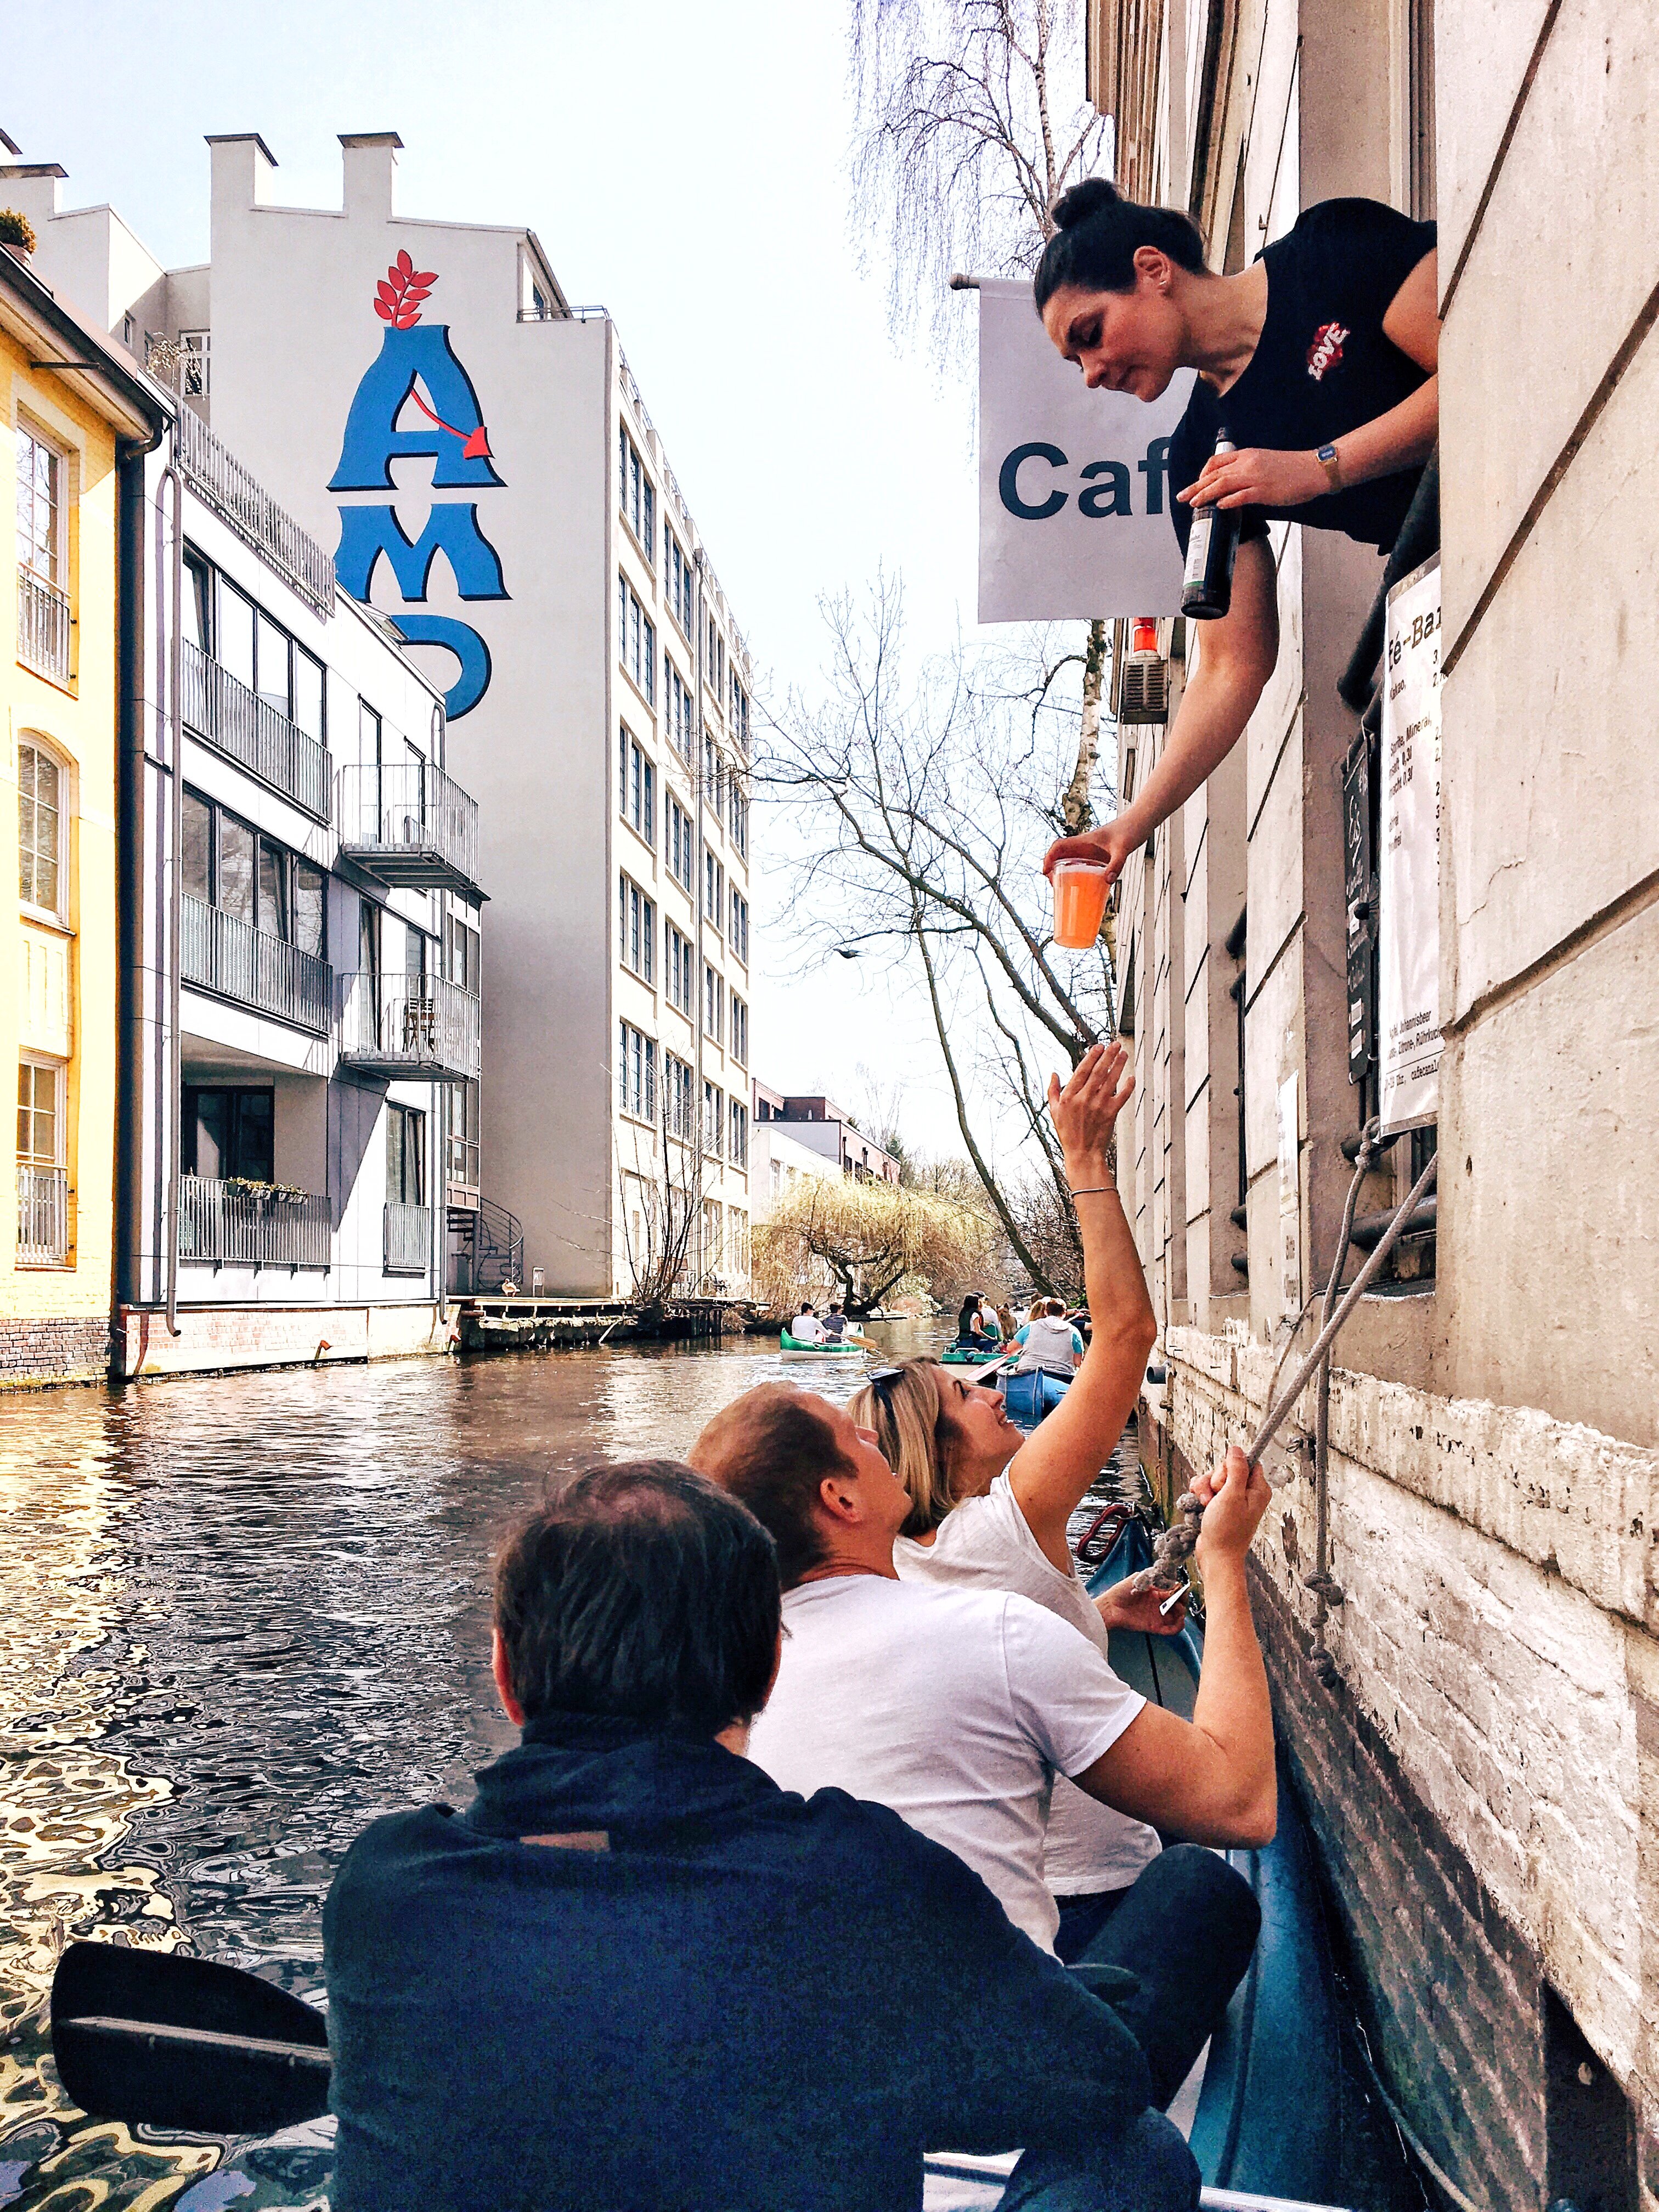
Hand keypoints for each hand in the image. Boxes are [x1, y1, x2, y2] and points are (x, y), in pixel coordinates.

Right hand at [1042, 817, 1137, 893]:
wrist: (1140, 822)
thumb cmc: (1131, 829)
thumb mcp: (1123, 849)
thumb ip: (1116, 864)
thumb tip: (1107, 881)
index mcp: (1085, 840)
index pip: (1059, 846)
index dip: (1049, 858)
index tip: (1045, 871)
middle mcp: (1085, 845)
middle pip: (1061, 855)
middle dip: (1053, 869)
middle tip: (1054, 885)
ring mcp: (1092, 851)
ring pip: (1071, 861)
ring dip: (1063, 872)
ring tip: (1063, 888)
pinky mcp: (1099, 856)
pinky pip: (1083, 865)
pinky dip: (1078, 875)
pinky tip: (1084, 887)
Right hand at [1046, 1043, 1133, 1170]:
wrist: (1082, 1153)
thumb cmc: (1068, 1133)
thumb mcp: (1054, 1112)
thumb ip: (1052, 1091)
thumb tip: (1053, 1074)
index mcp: (1069, 1097)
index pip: (1082, 1071)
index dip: (1091, 1057)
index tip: (1098, 1047)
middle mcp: (1084, 1099)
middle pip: (1098, 1071)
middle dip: (1108, 1056)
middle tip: (1115, 1045)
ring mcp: (1098, 1106)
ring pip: (1111, 1080)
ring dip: (1119, 1065)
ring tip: (1123, 1054)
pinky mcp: (1111, 1114)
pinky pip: (1122, 1097)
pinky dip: (1128, 1086)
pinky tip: (1131, 1077)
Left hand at [1097, 1582, 1187, 1634]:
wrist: (1110, 1607)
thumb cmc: (1121, 1591)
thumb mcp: (1139, 1578)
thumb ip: (1155, 1579)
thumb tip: (1170, 1582)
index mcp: (1155, 1591)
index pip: (1173, 1591)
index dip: (1179, 1591)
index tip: (1182, 1589)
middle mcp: (1157, 1604)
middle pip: (1177, 1604)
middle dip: (1182, 1602)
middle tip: (1181, 1600)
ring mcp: (1156, 1615)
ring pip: (1176, 1618)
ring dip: (1182, 1615)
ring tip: (1179, 1611)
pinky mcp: (1154, 1626)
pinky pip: (1169, 1630)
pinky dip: (1177, 1627)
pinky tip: (1179, 1621)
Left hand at [1177, 445, 1326, 511]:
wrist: (1315, 469)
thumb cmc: (1292, 468)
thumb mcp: (1265, 462)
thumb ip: (1247, 470)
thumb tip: (1232, 485)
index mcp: (1247, 455)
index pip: (1216, 462)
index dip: (1202, 474)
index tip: (1196, 484)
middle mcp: (1248, 463)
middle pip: (1214, 474)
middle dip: (1195, 486)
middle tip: (1181, 497)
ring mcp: (1255, 477)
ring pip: (1222, 484)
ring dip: (1205, 494)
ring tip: (1193, 503)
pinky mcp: (1264, 490)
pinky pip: (1240, 496)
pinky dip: (1227, 501)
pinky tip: (1218, 507)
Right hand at [1192, 1445, 1269, 1570]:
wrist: (1216, 1555)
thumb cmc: (1227, 1531)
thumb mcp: (1232, 1496)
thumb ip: (1236, 1470)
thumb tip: (1237, 1449)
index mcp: (1258, 1489)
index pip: (1244, 1461)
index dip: (1230, 1467)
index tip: (1225, 1481)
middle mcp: (1247, 1493)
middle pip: (1226, 1469)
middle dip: (1214, 1481)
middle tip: (1216, 1498)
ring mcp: (1232, 1499)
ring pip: (1213, 1478)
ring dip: (1205, 1490)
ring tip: (1208, 1505)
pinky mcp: (1220, 1505)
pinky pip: (1206, 1489)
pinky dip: (1201, 1496)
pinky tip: (1202, 1507)